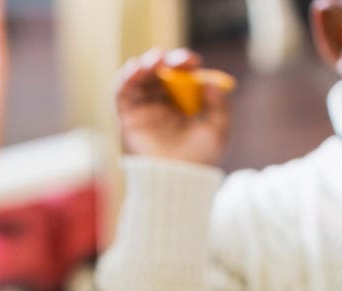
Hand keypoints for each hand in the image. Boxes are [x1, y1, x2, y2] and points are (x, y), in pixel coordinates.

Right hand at [115, 49, 231, 166]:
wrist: (178, 180)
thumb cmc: (200, 158)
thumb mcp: (217, 131)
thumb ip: (219, 106)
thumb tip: (212, 82)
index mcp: (183, 101)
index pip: (181, 74)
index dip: (184, 63)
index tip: (190, 62)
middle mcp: (162, 101)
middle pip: (159, 72)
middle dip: (164, 61)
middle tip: (169, 60)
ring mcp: (145, 108)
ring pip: (140, 78)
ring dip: (144, 66)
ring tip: (153, 62)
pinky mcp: (129, 117)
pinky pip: (123, 93)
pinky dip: (126, 78)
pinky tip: (135, 69)